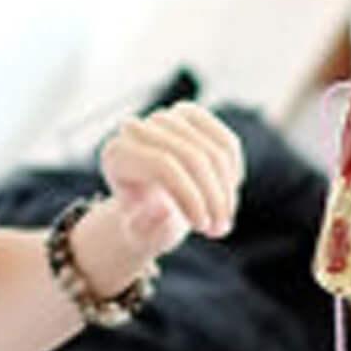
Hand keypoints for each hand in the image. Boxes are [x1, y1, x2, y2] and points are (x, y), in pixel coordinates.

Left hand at [100, 102, 243, 248]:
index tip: (204, 226)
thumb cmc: (144, 222)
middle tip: (220, 230)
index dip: (191, 196)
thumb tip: (162, 209)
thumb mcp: (140, 235)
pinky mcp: (192, 116)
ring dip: (227, 192)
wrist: (150, 207)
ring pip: (215, 151)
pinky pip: (227, 144)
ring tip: (223, 222)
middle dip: (214, 197)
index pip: (164, 165)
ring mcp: (165, 118)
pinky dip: (233, 175)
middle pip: (193, 157)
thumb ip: (145, 227)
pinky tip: (226, 198)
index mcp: (117, 154)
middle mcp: (139, 129)